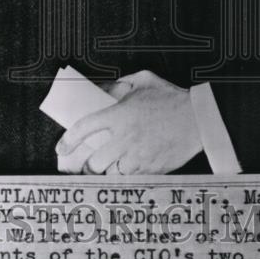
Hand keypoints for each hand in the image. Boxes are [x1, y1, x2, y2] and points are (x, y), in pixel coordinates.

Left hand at [56, 70, 202, 173]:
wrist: (199, 118)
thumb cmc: (172, 98)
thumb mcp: (143, 80)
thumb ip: (118, 84)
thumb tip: (100, 90)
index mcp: (120, 114)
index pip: (84, 128)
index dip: (68, 140)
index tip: (61, 148)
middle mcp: (125, 137)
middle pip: (94, 161)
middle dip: (86, 165)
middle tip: (84, 164)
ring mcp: (138, 155)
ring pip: (110, 173)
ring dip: (104, 172)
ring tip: (103, 169)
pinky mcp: (151, 168)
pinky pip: (129, 178)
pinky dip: (123, 177)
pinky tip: (124, 171)